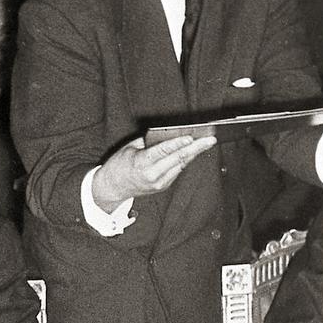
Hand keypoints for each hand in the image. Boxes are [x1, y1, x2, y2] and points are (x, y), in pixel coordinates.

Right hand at [92, 135, 216, 210]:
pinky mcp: (163, 186)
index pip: (163, 151)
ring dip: (194, 153)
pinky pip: (177, 170)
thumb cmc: (119, 165)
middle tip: (210, 139)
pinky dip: (185, 160)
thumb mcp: (129, 148)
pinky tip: (193, 152)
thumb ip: (148, 142)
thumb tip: (169, 135)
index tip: (191, 136)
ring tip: (207, 143)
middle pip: (178, 159)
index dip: (178, 143)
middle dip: (196, 148)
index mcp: (141, 164)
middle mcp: (152, 175)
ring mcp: (159, 182)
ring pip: (181, 165)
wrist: (112, 188)